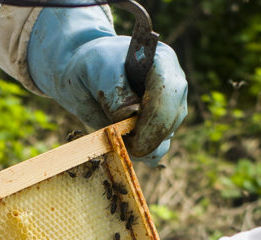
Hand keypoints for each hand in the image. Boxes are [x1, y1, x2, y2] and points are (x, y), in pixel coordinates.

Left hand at [27, 6, 187, 158]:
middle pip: (170, 121)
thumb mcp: (97, 70)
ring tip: (111, 135)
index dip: (153, 119)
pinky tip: (119, 145)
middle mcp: (173, 87)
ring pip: (164, 140)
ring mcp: (170, 110)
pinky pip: (156, 152)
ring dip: (137, 148)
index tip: (133, 141)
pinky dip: (136, 155)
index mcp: (162, 62)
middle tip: (118, 145)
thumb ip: (114, 89)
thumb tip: (130, 115)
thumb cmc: (93, 66)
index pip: (167, 92)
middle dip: (145, 140)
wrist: (87, 76)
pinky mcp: (161, 131)